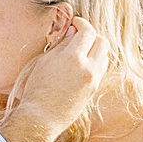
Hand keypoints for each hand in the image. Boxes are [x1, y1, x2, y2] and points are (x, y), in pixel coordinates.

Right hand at [1, 18, 108, 141]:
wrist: (41, 118)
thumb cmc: (37, 89)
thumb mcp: (45, 61)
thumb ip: (61, 44)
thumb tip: (73, 32)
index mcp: (74, 58)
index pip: (88, 31)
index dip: (82, 23)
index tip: (75, 23)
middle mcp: (88, 68)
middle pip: (102, 42)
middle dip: (92, 35)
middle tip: (79, 36)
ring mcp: (94, 80)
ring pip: (105, 56)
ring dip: (95, 49)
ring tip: (80, 51)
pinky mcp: (94, 90)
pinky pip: (101, 69)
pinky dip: (95, 62)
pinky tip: (81, 65)